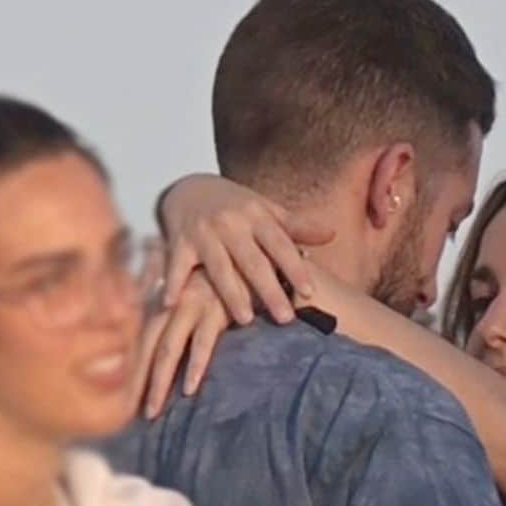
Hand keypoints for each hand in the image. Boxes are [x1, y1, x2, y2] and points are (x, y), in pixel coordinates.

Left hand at [136, 269, 229, 417]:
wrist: (250, 250)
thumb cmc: (225, 274)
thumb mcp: (195, 290)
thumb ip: (179, 313)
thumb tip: (168, 346)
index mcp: (164, 300)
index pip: (140, 340)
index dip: (132, 369)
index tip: (127, 399)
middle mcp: (172, 303)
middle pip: (146, 348)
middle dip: (138, 383)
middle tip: (132, 414)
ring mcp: (192, 306)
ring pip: (168, 350)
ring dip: (159, 383)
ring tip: (153, 411)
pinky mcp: (217, 309)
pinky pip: (204, 343)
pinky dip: (195, 366)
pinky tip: (190, 388)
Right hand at [159, 173, 334, 321]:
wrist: (189, 186)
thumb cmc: (236, 207)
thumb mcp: (266, 211)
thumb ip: (296, 227)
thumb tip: (331, 234)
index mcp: (257, 216)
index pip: (281, 245)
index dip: (295, 268)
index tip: (309, 293)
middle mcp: (231, 223)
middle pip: (253, 261)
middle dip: (270, 290)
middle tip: (285, 318)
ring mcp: (204, 232)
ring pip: (219, 267)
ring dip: (231, 293)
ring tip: (246, 320)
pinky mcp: (179, 241)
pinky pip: (176, 265)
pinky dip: (173, 283)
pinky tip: (173, 305)